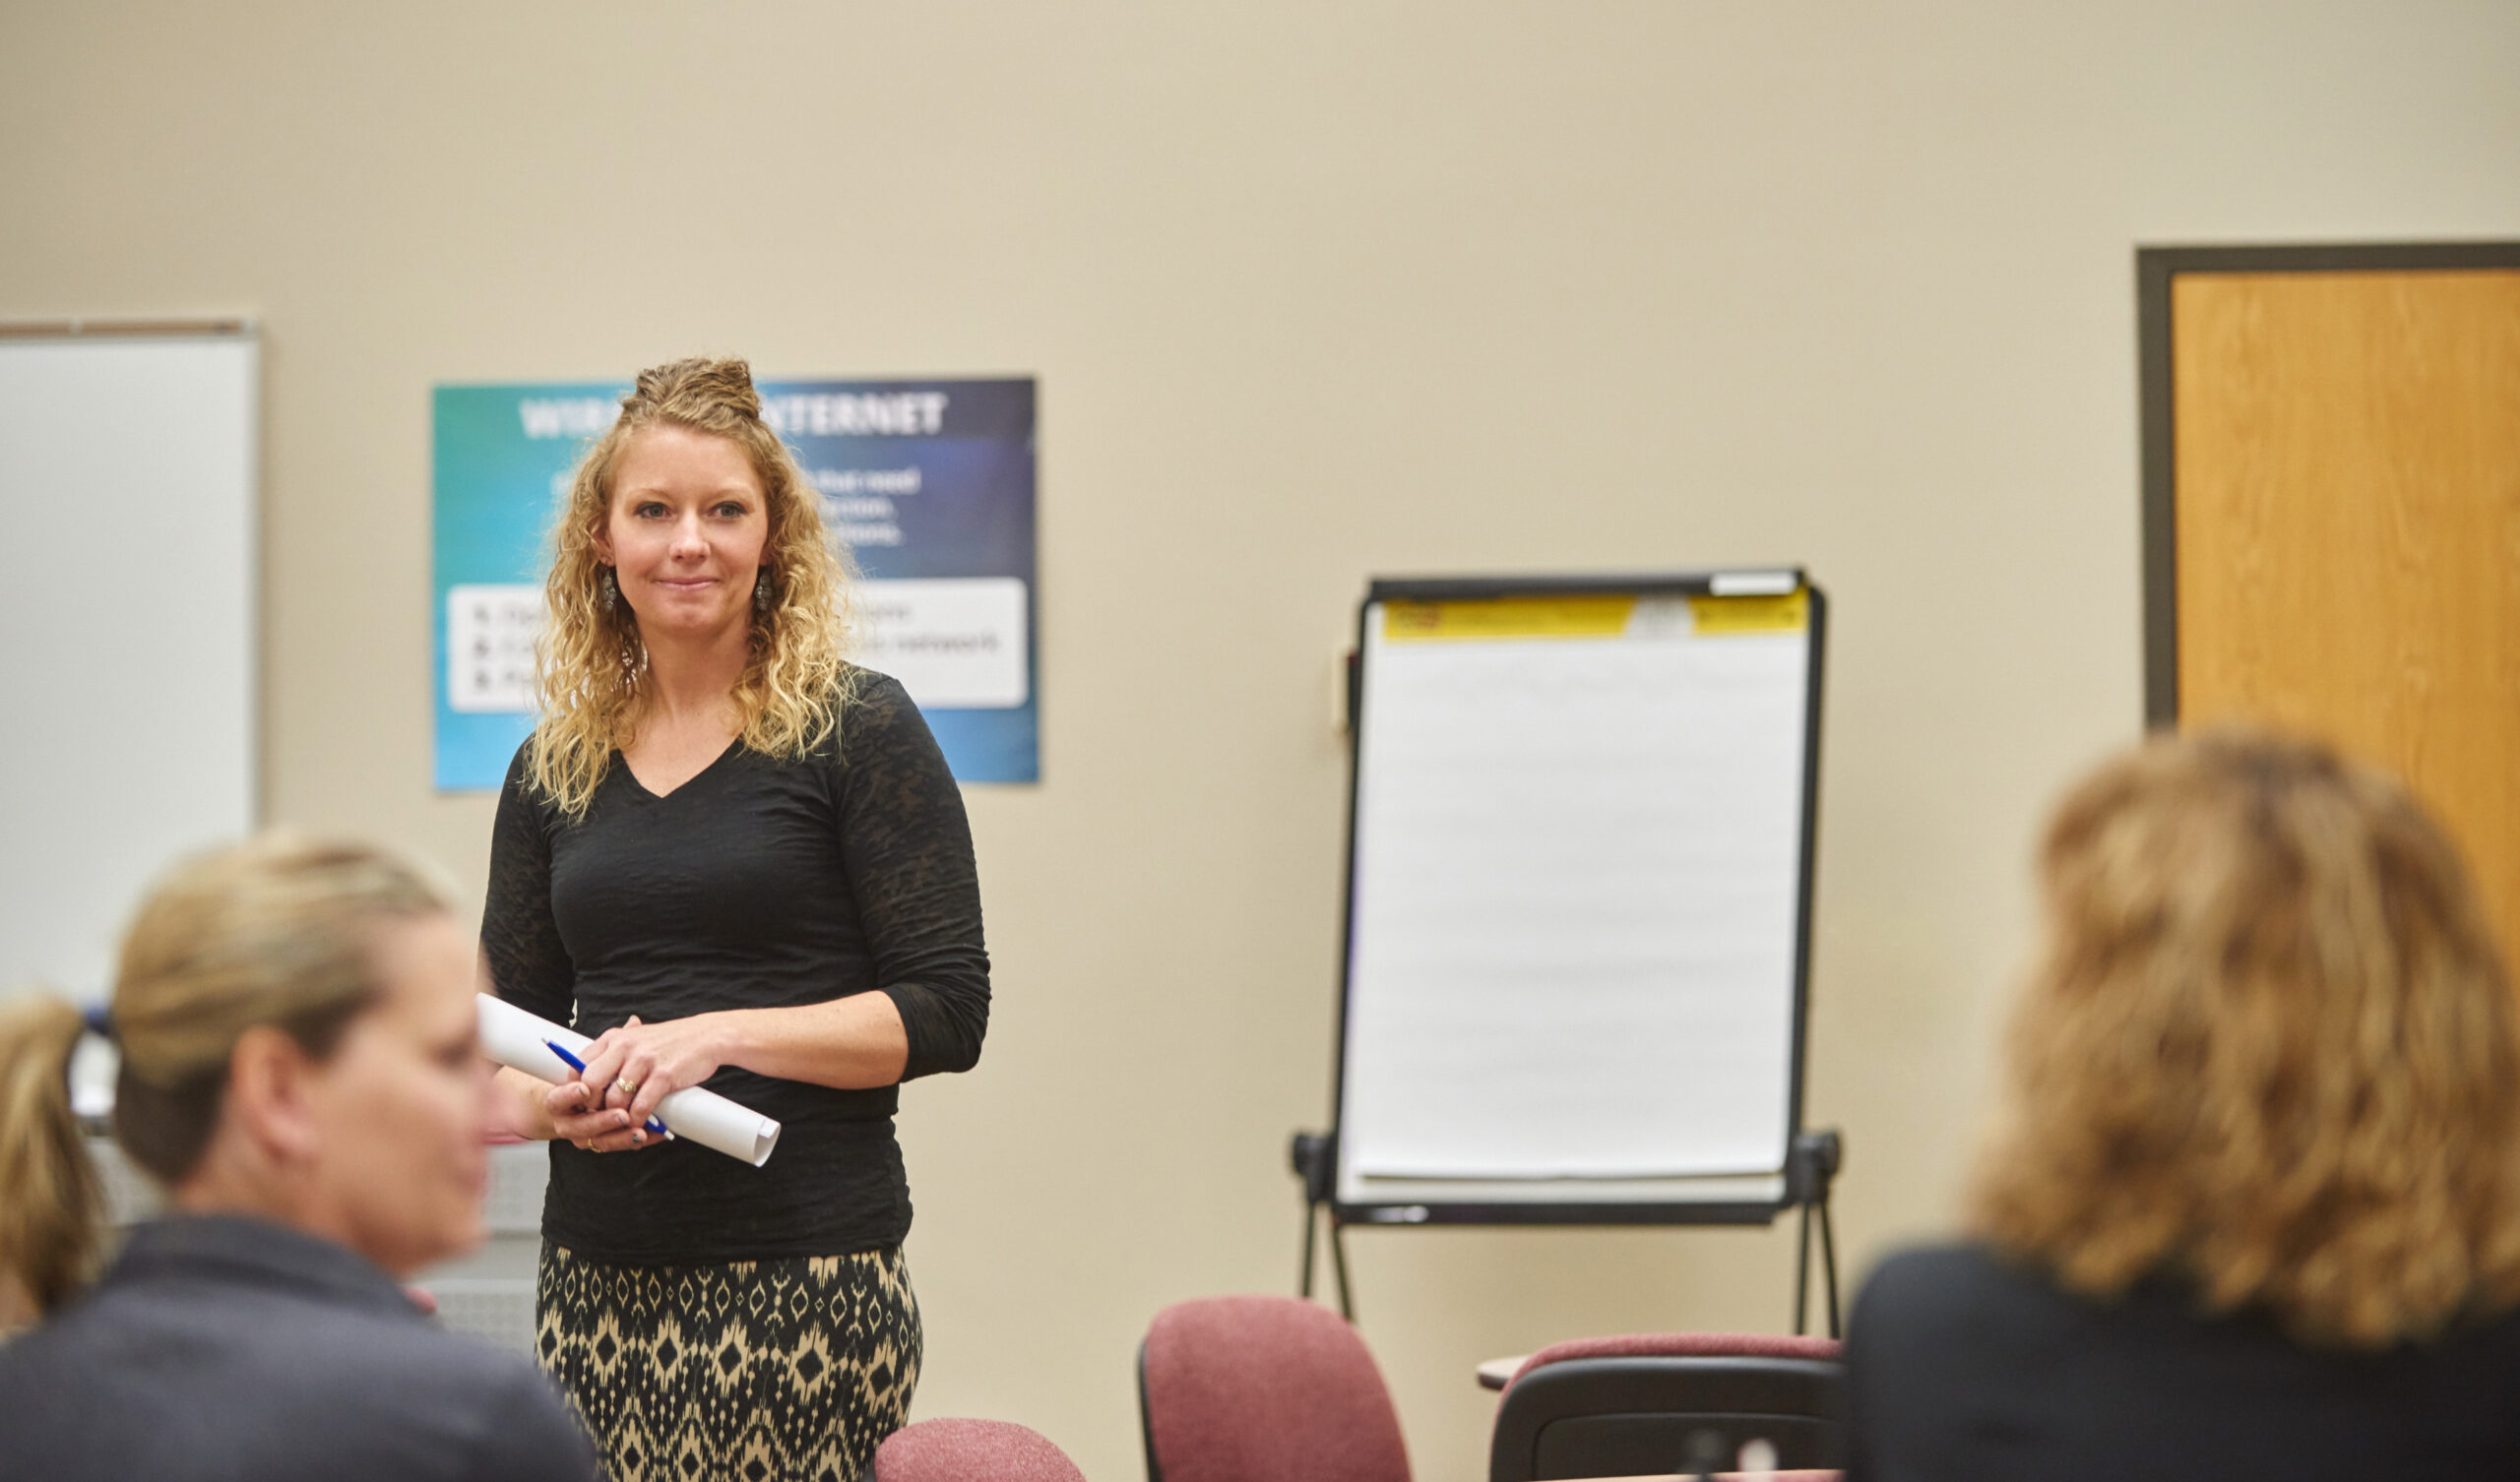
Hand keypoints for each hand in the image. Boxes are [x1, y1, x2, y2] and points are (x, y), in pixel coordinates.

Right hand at [545, 1075, 658, 1153]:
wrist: (575, 1105)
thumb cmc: (580, 1085)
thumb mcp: (582, 1073)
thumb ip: (591, 1073)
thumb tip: (607, 1062)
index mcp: (558, 1102)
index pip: (559, 1100)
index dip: (570, 1095)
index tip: (584, 1088)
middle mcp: (568, 1122)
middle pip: (584, 1125)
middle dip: (604, 1120)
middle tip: (623, 1115)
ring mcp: (583, 1137)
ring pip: (602, 1141)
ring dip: (623, 1136)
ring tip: (642, 1131)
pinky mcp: (601, 1144)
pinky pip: (620, 1145)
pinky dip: (638, 1140)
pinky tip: (656, 1134)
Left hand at [575, 1013, 728, 1135]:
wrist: (708, 1036)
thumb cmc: (671, 1041)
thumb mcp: (636, 1038)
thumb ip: (613, 1053)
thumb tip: (590, 1077)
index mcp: (614, 1038)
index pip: (579, 1065)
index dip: (577, 1090)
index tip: (585, 1104)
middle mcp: (625, 1046)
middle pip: (591, 1083)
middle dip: (592, 1105)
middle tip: (601, 1116)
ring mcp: (644, 1060)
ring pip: (615, 1099)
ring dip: (617, 1117)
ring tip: (623, 1123)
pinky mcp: (664, 1075)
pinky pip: (641, 1106)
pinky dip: (638, 1120)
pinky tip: (641, 1123)